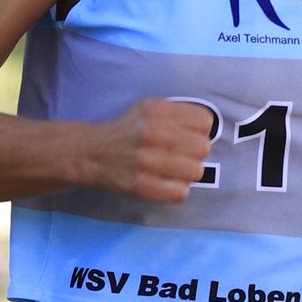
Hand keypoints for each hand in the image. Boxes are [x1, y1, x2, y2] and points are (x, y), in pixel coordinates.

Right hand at [83, 96, 216, 202]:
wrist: (92, 152)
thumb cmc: (128, 130)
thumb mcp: (149, 108)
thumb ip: (178, 113)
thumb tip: (209, 128)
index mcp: (158, 110)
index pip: (204, 121)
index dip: (200, 131)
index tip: (189, 136)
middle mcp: (154, 133)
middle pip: (203, 147)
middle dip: (195, 153)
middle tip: (181, 156)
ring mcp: (148, 161)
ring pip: (196, 171)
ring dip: (188, 173)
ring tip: (174, 170)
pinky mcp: (143, 186)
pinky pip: (181, 192)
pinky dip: (177, 190)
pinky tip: (167, 183)